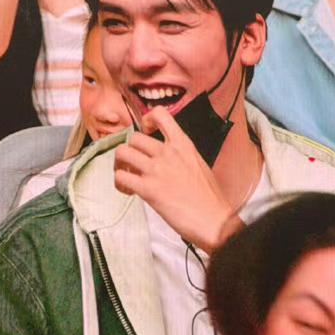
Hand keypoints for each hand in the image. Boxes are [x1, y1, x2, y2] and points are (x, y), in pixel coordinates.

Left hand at [113, 107, 235, 250]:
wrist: (214, 220)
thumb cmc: (210, 198)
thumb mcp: (199, 165)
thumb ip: (181, 156)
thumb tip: (168, 160)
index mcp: (183, 144)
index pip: (160, 114)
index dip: (146, 120)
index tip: (146, 132)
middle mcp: (168, 152)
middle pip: (133, 138)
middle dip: (130, 151)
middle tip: (134, 165)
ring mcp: (156, 170)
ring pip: (122, 153)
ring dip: (120, 164)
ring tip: (128, 177)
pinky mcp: (148, 189)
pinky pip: (120, 177)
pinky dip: (119, 183)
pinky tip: (129, 192)